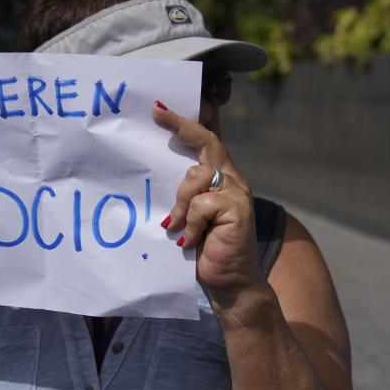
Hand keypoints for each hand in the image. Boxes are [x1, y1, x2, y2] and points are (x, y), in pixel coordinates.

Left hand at [152, 102, 266, 299]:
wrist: (230, 283)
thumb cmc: (205, 249)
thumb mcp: (188, 216)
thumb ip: (182, 195)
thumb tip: (152, 172)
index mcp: (220, 178)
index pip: (208, 140)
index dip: (191, 120)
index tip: (165, 106)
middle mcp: (231, 180)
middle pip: (208, 142)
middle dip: (181, 125)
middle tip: (157, 113)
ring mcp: (237, 193)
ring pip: (197, 176)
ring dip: (180, 202)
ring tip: (176, 227)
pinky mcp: (237, 210)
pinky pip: (202, 204)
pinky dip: (190, 224)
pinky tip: (189, 241)